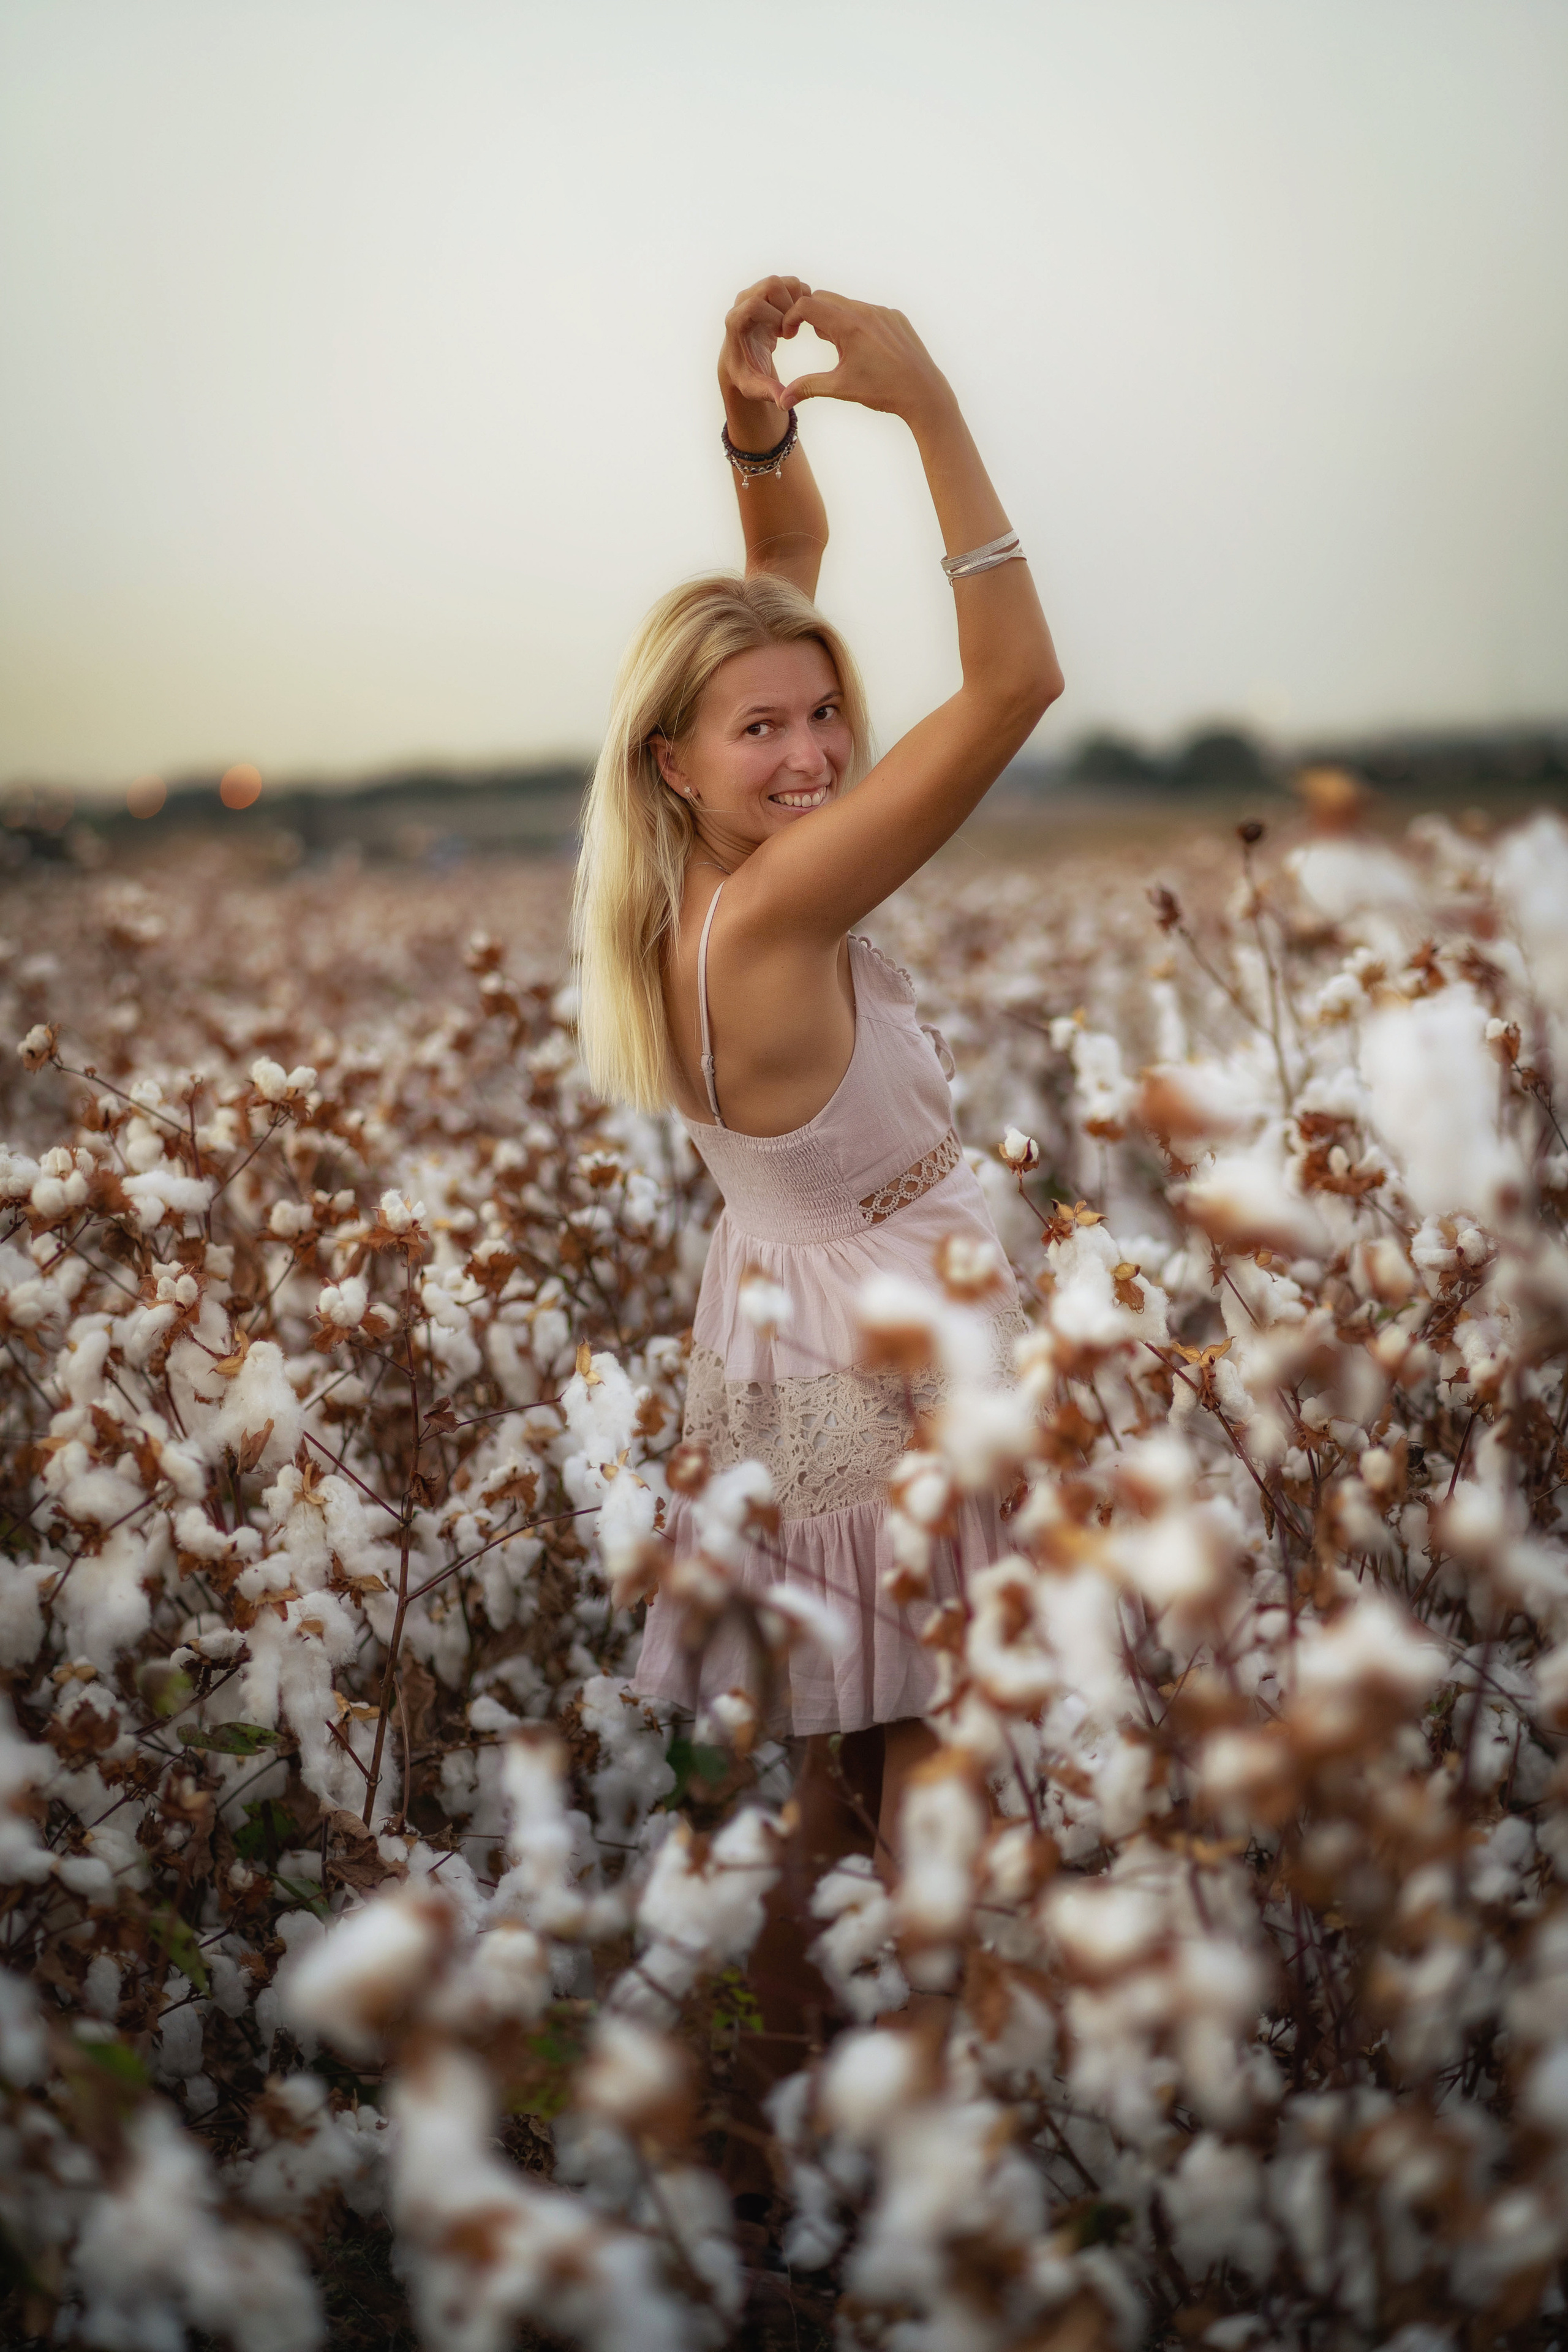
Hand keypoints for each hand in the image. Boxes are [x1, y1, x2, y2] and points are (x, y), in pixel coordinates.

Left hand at [719, 275, 812, 415]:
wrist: (742, 362)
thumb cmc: (746, 376)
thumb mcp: (755, 388)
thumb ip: (768, 392)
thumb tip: (783, 402)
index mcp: (735, 321)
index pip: (755, 304)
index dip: (774, 317)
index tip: (782, 336)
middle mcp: (742, 302)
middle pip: (771, 284)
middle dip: (788, 306)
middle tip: (790, 331)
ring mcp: (755, 295)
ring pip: (783, 281)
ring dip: (796, 302)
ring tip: (792, 327)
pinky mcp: (768, 294)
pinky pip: (790, 285)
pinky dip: (800, 300)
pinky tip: (795, 323)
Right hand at [775, 292, 948, 421]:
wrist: (923, 392)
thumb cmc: (882, 391)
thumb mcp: (840, 388)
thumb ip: (808, 387)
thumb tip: (781, 400)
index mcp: (849, 326)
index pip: (807, 305)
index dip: (791, 317)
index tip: (790, 334)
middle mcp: (865, 311)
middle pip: (824, 298)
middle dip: (812, 316)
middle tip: (815, 339)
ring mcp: (882, 312)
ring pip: (847, 305)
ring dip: (836, 320)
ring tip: (842, 348)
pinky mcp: (895, 316)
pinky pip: (868, 311)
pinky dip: (857, 322)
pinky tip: (865, 348)